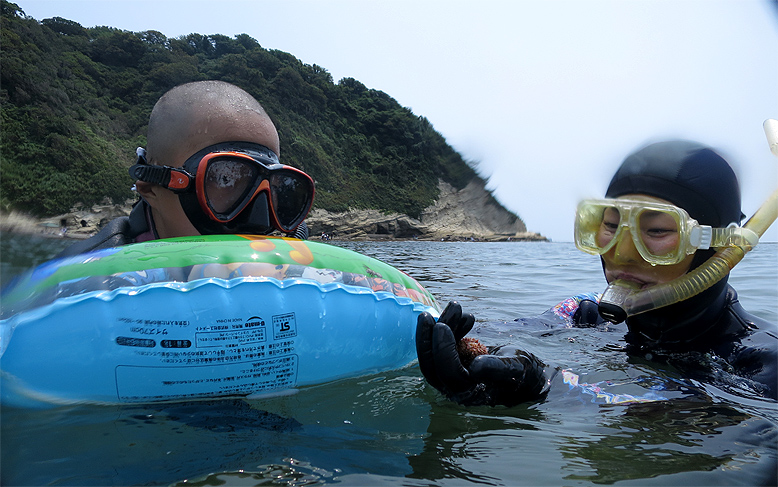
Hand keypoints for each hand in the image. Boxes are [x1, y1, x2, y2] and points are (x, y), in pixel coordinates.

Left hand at [416, 301, 547, 406]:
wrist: (525, 372)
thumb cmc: (523, 373)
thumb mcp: (516, 368)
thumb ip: (497, 369)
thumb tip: (475, 367)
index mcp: (470, 394)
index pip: (448, 374)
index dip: (442, 350)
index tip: (442, 326)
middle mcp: (456, 389)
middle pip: (432, 366)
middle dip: (426, 340)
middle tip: (426, 316)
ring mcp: (452, 377)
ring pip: (435, 353)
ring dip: (440, 327)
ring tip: (456, 306)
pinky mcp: (453, 363)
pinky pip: (444, 345)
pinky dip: (451, 329)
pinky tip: (464, 316)